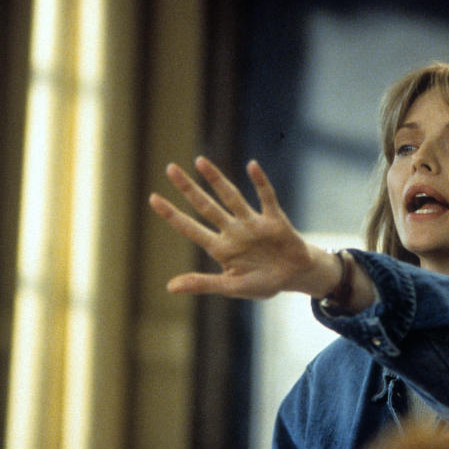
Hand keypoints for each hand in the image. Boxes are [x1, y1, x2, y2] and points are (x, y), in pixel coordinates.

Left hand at [149, 157, 331, 298]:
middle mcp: (233, 231)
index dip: (172, 215)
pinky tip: (252, 166)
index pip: (191, 229)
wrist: (295, 276)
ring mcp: (253, 223)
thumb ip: (203, 284)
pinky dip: (260, 182)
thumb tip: (170, 287)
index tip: (153, 198)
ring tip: (200, 161)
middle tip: (170, 168)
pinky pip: (267, 197)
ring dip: (217, 179)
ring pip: (232, 197)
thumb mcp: (232, 287)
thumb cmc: (262, 283)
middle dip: (189, 188)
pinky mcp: (275, 220)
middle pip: (207, 206)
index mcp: (221, 249)